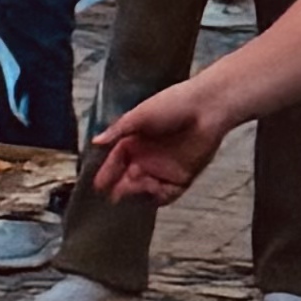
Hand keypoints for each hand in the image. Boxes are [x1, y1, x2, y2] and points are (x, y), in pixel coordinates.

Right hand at [84, 78, 229, 209]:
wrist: (205, 109)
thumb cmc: (171, 104)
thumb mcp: (139, 115)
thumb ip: (117, 130)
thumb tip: (96, 141)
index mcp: (135, 140)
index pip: (116, 161)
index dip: (107, 172)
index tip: (98, 185)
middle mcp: (147, 157)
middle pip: (128, 178)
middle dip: (120, 187)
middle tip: (112, 196)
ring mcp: (163, 169)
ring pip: (144, 189)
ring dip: (136, 192)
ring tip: (131, 190)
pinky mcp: (181, 179)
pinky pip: (165, 195)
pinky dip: (156, 196)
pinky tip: (151, 190)